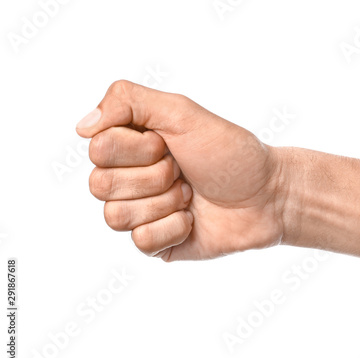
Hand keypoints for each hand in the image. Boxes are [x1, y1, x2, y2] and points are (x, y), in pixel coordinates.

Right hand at [76, 80, 285, 261]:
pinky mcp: (155, 243)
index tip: (171, 145)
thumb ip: (128, 101)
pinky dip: (174, 228)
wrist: (267, 195)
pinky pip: (141, 241)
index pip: (98, 149)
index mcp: (132, 144)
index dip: (139, 149)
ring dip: (164, 203)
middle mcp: (130, 178)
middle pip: (100, 184)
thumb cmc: (231, 153)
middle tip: (184, 171)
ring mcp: (141, 212)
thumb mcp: (183, 113)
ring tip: (191, 195)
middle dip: (154, 176)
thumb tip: (82, 127)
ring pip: (115, 217)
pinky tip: (193, 220)